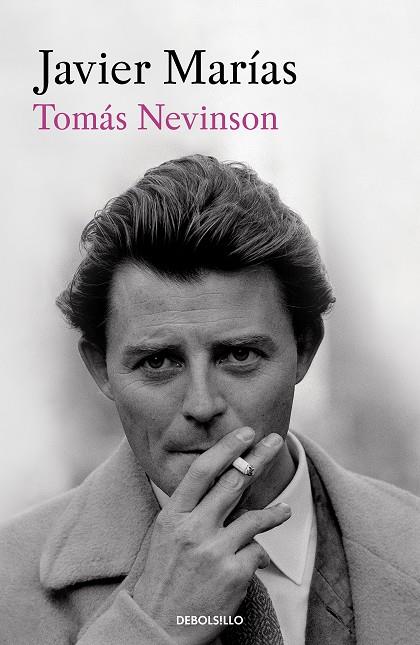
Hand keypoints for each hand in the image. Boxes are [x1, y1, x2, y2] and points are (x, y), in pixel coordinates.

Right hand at [133, 428, 290, 644]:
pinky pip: (257, 552)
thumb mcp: (164, 537)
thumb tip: (219, 483)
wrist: (156, 628)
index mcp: (172, 517)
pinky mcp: (234, 575)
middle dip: (258, 457)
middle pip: (234, 482)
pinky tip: (254, 560)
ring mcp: (215, 552)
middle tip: (275, 440)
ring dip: (275, 512)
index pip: (202, 471)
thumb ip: (189, 511)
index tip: (245, 432)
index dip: (226, 447)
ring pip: (255, 518)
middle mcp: (193, 530)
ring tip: (285, 509)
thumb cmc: (161, 579)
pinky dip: (257, 555)